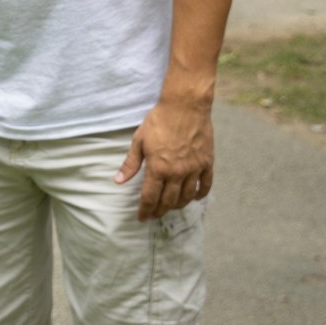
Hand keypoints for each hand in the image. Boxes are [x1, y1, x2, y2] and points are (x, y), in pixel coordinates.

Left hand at [115, 90, 213, 220]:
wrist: (185, 107)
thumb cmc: (159, 121)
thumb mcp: (139, 141)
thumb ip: (131, 163)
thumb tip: (118, 181)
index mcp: (158, 168)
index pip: (150, 197)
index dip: (145, 210)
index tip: (141, 217)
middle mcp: (177, 172)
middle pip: (168, 201)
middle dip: (160, 211)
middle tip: (154, 215)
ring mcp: (194, 169)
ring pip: (187, 196)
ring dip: (178, 205)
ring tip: (171, 207)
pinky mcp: (207, 163)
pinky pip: (206, 185)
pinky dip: (200, 194)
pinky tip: (194, 197)